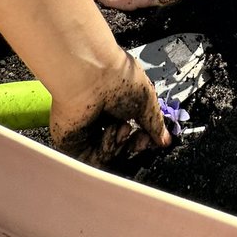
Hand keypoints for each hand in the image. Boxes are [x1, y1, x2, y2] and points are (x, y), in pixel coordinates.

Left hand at [49, 51, 169, 165]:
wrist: (91, 76)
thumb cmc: (118, 78)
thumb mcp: (147, 101)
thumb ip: (155, 124)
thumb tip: (164, 140)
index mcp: (116, 105)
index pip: (130, 133)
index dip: (142, 139)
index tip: (151, 139)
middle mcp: (100, 118)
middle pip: (119, 147)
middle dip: (132, 144)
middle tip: (139, 138)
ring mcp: (85, 131)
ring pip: (108, 155)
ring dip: (119, 145)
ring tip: (121, 127)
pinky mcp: (72, 142)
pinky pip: (92, 160)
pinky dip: (104, 150)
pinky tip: (109, 133)